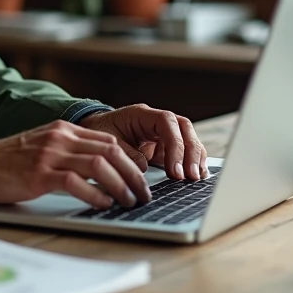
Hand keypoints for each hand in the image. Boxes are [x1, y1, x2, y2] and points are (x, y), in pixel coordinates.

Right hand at [0, 121, 151, 209]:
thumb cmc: (12, 162)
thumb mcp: (45, 147)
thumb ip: (71, 152)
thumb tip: (104, 169)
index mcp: (64, 130)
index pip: (110, 140)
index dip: (131, 160)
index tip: (142, 178)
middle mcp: (60, 138)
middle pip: (111, 151)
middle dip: (133, 174)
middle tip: (143, 193)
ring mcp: (50, 155)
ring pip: (99, 165)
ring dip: (120, 185)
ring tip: (129, 201)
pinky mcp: (39, 174)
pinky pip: (75, 182)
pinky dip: (95, 194)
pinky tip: (103, 204)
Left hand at [78, 105, 206, 181]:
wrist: (96, 132)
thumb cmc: (100, 133)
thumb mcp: (107, 143)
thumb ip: (126, 153)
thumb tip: (143, 167)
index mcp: (141, 114)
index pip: (166, 121)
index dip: (174, 144)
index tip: (174, 169)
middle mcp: (156, 120)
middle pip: (183, 128)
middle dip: (190, 153)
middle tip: (190, 176)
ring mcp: (163, 132)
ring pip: (188, 138)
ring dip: (195, 158)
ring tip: (196, 178)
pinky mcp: (165, 146)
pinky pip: (184, 151)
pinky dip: (191, 162)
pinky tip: (197, 175)